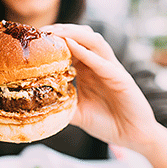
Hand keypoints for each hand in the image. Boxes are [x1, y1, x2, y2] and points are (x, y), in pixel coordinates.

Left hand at [41, 24, 158, 149]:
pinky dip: (86, 53)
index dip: (53, 40)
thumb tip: (37, 106)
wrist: (132, 136)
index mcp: (88, 70)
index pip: (71, 46)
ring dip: (73, 34)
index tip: (34, 39)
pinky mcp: (121, 78)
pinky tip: (71, 46)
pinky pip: (102, 62)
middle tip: (40, 31)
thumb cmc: (107, 123)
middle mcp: (99, 64)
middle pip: (81, 37)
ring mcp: (111, 69)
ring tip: (54, 32)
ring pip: (93, 41)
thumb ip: (61, 105)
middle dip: (60, 30)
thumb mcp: (77, 113)